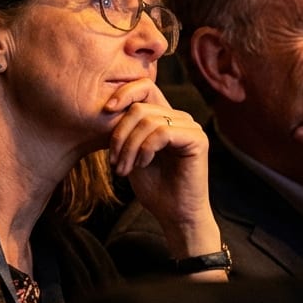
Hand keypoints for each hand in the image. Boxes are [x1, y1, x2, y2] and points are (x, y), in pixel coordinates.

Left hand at [105, 79, 221, 258]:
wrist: (174, 215)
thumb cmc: (153, 188)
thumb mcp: (130, 153)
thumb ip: (125, 131)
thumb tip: (107, 107)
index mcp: (165, 117)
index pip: (144, 87)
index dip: (124, 93)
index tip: (105, 111)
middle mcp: (179, 118)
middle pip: (140, 107)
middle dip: (120, 134)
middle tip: (113, 161)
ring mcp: (190, 127)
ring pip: (148, 120)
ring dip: (129, 147)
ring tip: (124, 169)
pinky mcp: (197, 139)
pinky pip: (162, 132)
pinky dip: (145, 149)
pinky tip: (142, 165)